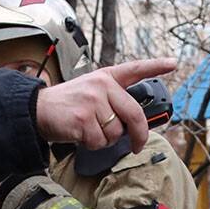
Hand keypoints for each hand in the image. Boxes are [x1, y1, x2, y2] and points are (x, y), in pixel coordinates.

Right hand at [35, 58, 176, 152]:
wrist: (37, 109)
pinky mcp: (83, 119)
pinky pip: (99, 141)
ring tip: (88, 129)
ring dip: (105, 139)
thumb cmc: (66, 105)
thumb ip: (112, 101)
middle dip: (139, 135)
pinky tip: (80, 134)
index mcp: (106, 78)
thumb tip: (134, 126)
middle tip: (138, 145)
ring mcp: (92, 102)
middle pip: (134, 114)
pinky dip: (92, 144)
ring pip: (116, 133)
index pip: (134, 69)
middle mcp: (101, 86)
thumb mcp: (90, 92)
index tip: (172, 63)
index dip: (155, 66)